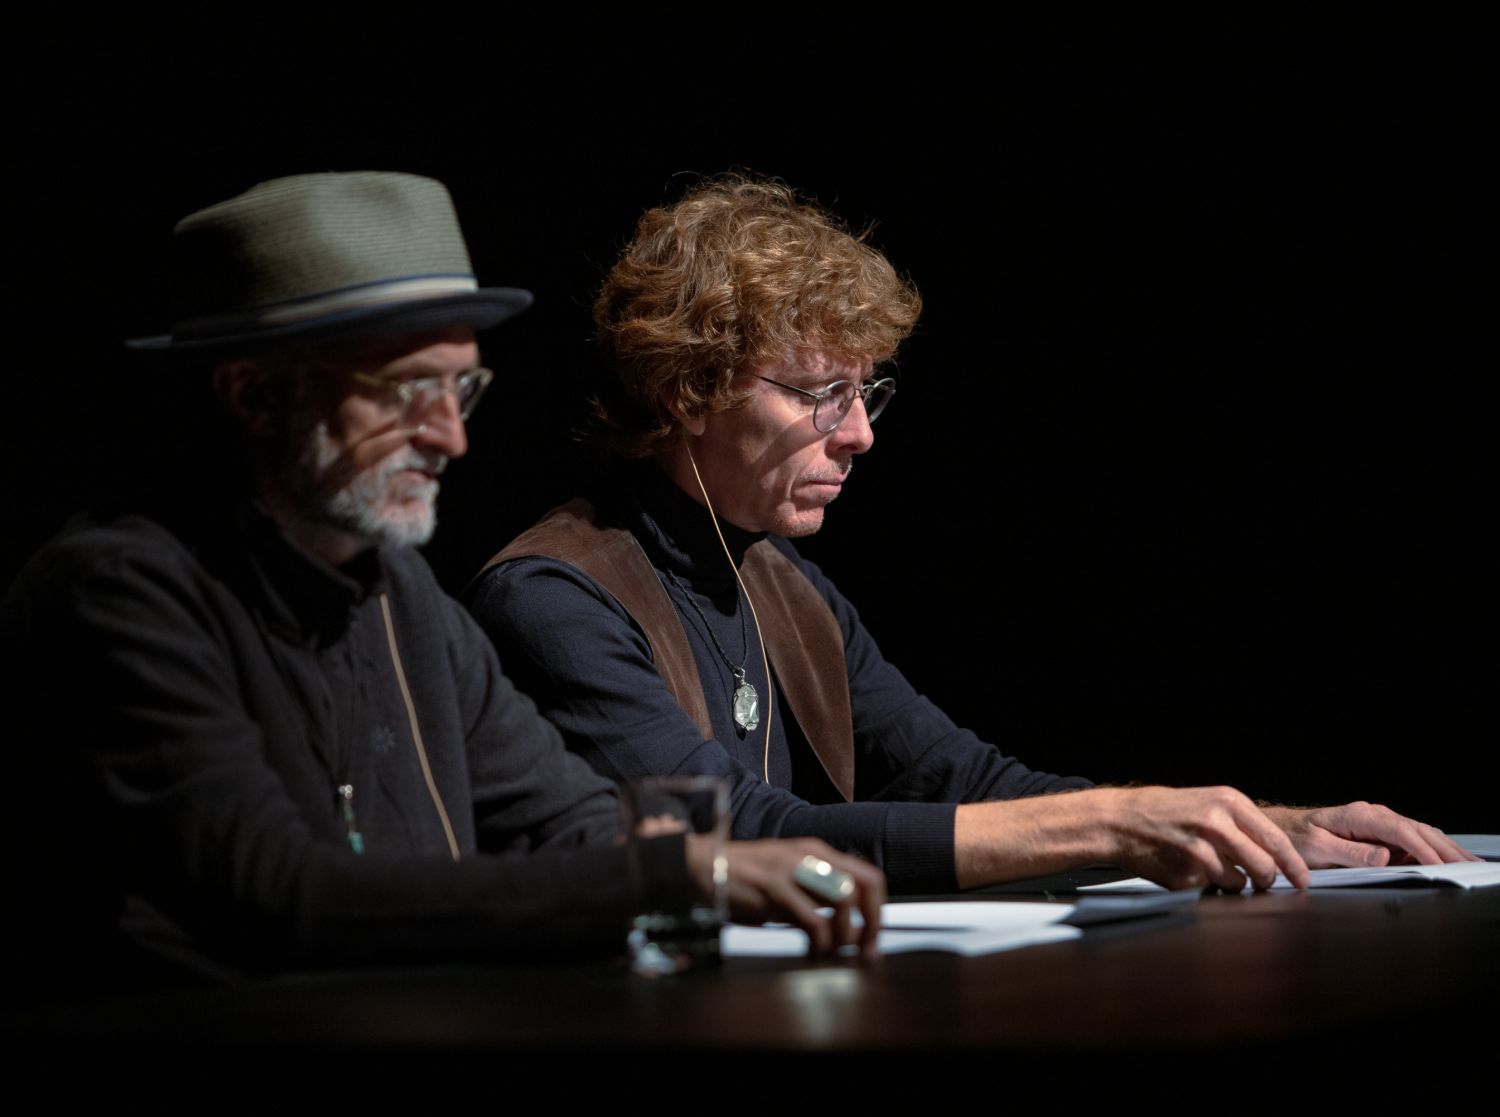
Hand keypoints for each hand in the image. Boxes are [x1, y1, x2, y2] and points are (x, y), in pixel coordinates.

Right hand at [687, 836, 884, 956]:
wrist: (703, 866)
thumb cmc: (745, 879)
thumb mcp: (787, 881)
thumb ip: (814, 897)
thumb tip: (847, 927)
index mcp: (817, 852)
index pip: (868, 875)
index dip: (877, 910)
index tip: (872, 937)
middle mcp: (811, 856)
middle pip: (865, 884)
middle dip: (872, 922)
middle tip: (865, 949)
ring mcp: (794, 869)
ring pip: (844, 899)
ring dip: (846, 934)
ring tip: (832, 951)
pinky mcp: (776, 888)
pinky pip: (814, 920)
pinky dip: (821, 942)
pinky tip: (813, 951)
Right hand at [1094, 785, 1311, 891]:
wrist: (1119, 820)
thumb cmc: (1166, 811)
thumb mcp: (1207, 802)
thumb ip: (1241, 824)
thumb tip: (1276, 855)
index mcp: (1228, 802)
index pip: (1276, 840)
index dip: (1294, 865)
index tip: (1303, 880)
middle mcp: (1218, 825)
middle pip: (1264, 867)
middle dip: (1266, 880)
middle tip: (1260, 882)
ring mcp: (1201, 852)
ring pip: (1240, 883)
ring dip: (1232, 883)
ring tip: (1209, 867)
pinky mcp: (1186, 875)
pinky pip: (1212, 890)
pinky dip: (1206, 885)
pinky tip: (1186, 868)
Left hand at [1261, 802, 1480, 867]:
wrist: (1284, 830)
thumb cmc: (1296, 838)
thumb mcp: (1316, 848)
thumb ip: (1349, 852)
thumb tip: (1383, 856)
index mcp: (1359, 815)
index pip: (1399, 830)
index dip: (1421, 847)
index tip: (1439, 864)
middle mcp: (1373, 815)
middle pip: (1417, 829)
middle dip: (1444, 848)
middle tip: (1468, 866)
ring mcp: (1379, 823)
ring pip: (1420, 832)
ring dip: (1446, 847)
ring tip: (1468, 862)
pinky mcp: (1381, 833)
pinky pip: (1413, 839)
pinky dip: (1435, 847)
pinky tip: (1450, 856)